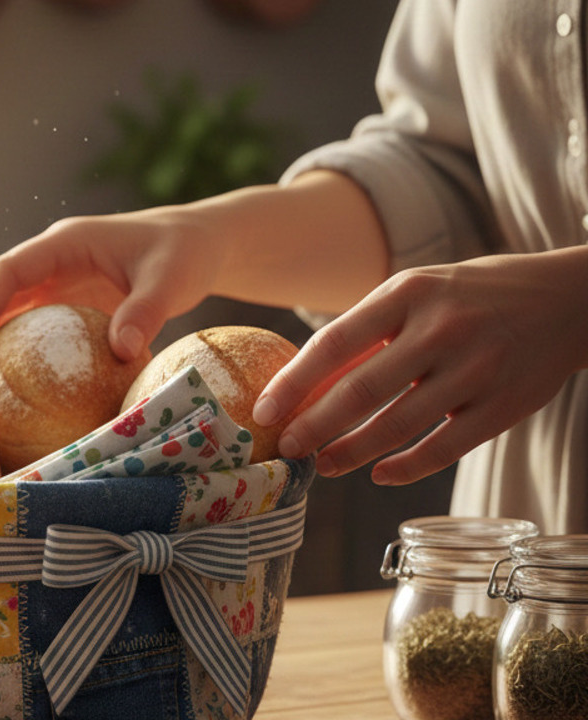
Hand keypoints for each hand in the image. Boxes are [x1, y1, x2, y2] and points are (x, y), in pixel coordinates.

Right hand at [0, 172, 389, 375]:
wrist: (198, 245)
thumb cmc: (185, 255)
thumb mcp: (172, 280)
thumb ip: (146, 312)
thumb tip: (122, 352)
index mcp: (66, 242)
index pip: (8, 270)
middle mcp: (51, 257)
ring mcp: (55, 278)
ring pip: (2, 304)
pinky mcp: (65, 299)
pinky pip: (27, 322)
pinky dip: (10, 346)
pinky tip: (7, 382)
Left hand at [253, 247, 587, 484]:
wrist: (570, 300)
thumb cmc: (471, 297)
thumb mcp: (417, 291)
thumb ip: (368, 330)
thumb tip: (304, 380)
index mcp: (408, 293)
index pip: (334, 344)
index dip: (293, 383)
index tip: (263, 412)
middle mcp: (441, 330)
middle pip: (360, 391)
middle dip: (314, 427)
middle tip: (287, 449)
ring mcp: (476, 370)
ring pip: (397, 426)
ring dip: (351, 452)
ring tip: (322, 465)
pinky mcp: (503, 407)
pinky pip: (443, 448)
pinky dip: (405, 467)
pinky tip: (379, 474)